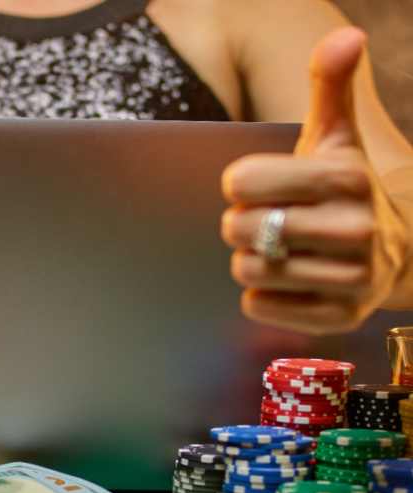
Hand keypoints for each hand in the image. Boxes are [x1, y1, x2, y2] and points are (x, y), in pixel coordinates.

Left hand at [220, 27, 407, 334]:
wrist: (394, 248)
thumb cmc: (341, 188)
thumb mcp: (335, 135)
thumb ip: (331, 85)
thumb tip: (345, 36)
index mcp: (345, 178)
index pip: (239, 181)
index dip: (241, 184)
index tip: (264, 186)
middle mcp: (356, 229)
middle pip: (237, 228)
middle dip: (243, 223)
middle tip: (273, 220)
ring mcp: (350, 278)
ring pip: (246, 268)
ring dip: (252, 258)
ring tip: (285, 249)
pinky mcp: (336, 317)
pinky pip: (256, 305)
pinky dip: (262, 294)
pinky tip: (291, 279)